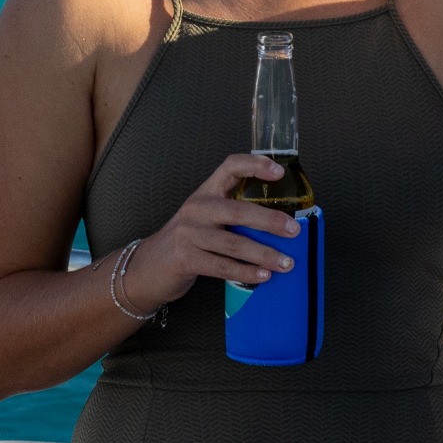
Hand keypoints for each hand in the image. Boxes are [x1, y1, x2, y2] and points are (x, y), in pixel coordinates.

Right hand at [133, 152, 302, 304]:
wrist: (149, 266)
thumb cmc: (188, 241)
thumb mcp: (207, 218)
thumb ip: (235, 215)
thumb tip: (282, 225)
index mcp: (206, 193)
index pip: (230, 167)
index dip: (255, 165)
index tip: (279, 173)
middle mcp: (197, 209)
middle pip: (237, 210)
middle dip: (269, 220)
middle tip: (293, 231)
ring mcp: (189, 234)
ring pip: (233, 243)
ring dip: (263, 254)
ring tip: (285, 263)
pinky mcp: (185, 258)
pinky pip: (222, 266)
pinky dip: (246, 272)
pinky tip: (262, 276)